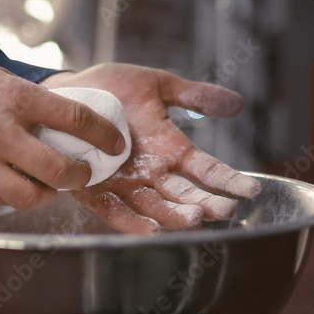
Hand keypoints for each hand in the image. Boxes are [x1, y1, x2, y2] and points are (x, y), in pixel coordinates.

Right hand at [0, 50, 124, 210]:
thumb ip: (28, 100)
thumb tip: (64, 119)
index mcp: (14, 97)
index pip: (77, 119)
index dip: (105, 136)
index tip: (115, 143)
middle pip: (61, 170)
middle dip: (82, 176)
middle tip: (85, 173)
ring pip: (31, 197)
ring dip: (48, 194)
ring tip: (49, 184)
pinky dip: (13, 194)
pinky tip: (14, 181)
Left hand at [40, 63, 259, 233]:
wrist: (62, 92)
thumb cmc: (108, 87)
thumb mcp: (155, 84)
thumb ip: (192, 95)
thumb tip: (236, 103)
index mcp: (170, 148)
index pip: (206, 169)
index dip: (228, 180)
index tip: (250, 190)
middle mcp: (151, 172)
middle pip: (184, 193)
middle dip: (205, 203)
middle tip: (225, 210)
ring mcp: (124, 184)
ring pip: (156, 206)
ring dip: (175, 215)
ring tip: (195, 219)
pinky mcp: (94, 190)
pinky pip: (115, 210)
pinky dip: (132, 221)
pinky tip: (150, 229)